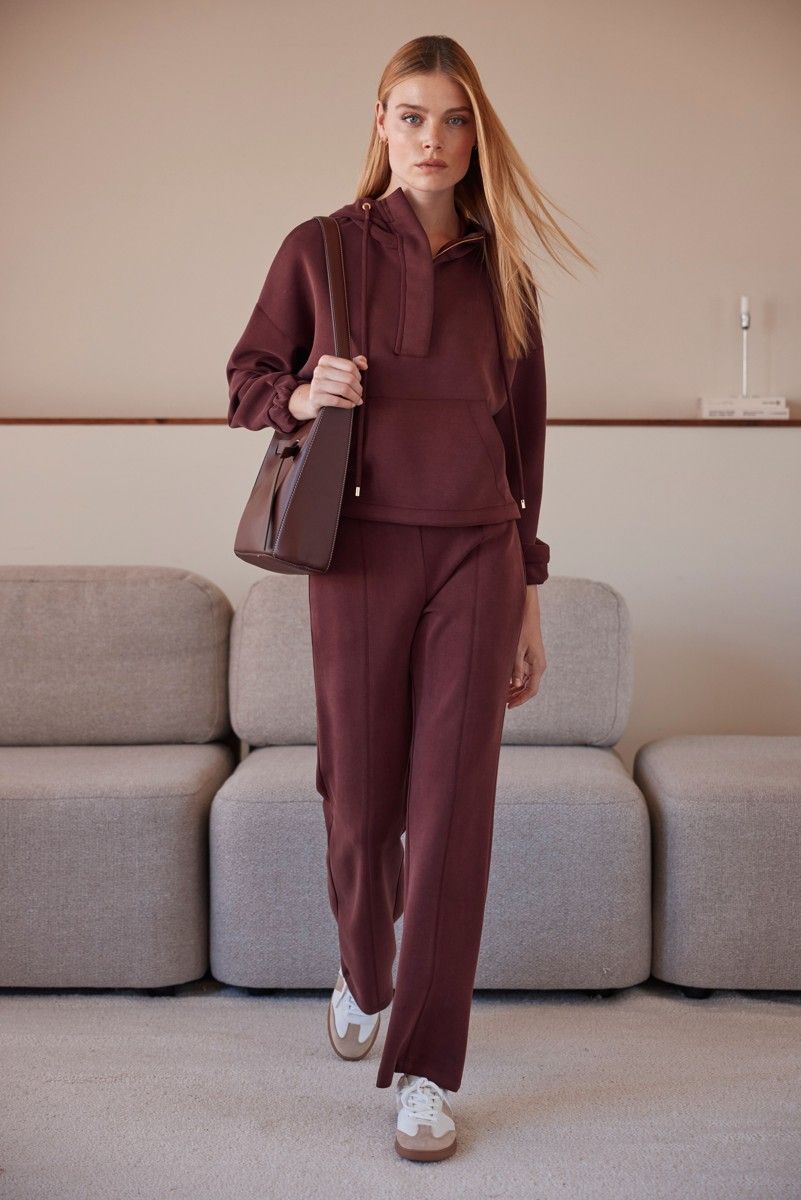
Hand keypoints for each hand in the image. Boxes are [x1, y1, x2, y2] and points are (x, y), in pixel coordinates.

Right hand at [288, 354, 367, 420]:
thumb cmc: (331, 383)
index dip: (358, 375)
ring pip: (344, 389)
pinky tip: (351, 405)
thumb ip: (354, 364)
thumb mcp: (341, 371)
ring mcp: (316, 384)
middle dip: (358, 388)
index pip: (350, 366)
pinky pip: (336, 401)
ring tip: (357, 400)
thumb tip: (364, 364)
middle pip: (349, 378)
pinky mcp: (315, 398)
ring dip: (355, 397)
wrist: (314, 399)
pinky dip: (347, 404)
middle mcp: (319, 370)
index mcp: (325, 360)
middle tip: (360, 394)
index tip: (359, 382)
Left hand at [507, 585, 546, 707]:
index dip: (520, 700)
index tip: (508, 706)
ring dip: (514, 689)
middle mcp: (538, 666)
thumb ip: (515, 668)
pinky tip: (504, 683)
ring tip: (500, 694)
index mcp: (538, 666)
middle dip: (516, 696)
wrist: (527, 613)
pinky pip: (523, 674)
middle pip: (528, 688)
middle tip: (501, 703)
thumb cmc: (521, 630)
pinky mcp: (530, 658)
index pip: (531, 690)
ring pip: (525, 682)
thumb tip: (515, 685)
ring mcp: (534, 663)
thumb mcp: (516, 650)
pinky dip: (515, 680)